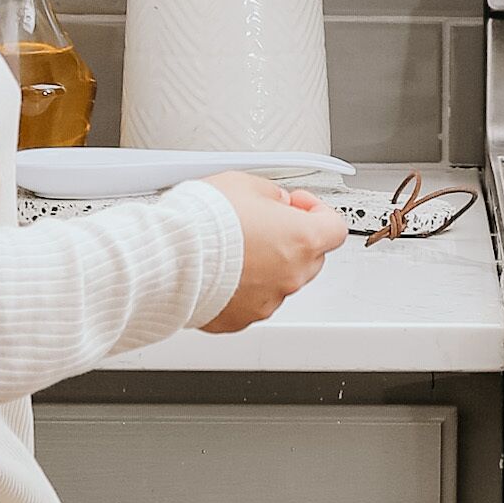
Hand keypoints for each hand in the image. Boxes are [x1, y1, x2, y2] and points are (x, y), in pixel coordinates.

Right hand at [198, 174, 347, 333]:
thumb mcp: (245, 184)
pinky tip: (220, 270)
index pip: (334, 228)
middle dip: (292, 239)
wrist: (169, 257)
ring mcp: (268, 301)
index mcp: (302, 240)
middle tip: (264, 223)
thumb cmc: (204, 221)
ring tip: (233, 247)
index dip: (318, 211)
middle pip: (310, 257)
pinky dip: (242, 287)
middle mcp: (291, 275)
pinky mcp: (241, 318)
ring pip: (280, 281)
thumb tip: (277, 203)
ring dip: (266, 265)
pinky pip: (252, 300)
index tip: (298, 205)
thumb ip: (272, 195)